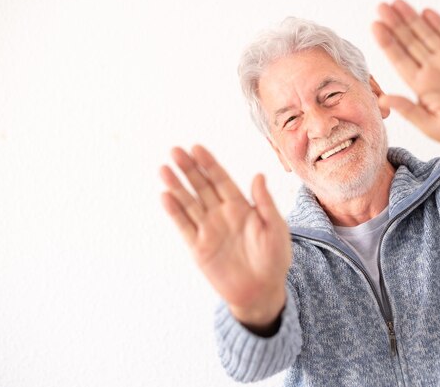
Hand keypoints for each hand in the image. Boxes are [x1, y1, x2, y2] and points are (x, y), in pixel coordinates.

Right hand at [159, 145, 290, 329]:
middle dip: (189, 169)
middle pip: (202, 187)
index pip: (221, 180)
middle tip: (175, 151)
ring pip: (189, 203)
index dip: (209, 164)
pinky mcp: (199, 248)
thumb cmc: (275, 258)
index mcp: (241, 207)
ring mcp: (209, 230)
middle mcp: (222, 214)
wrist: (263, 291)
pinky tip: (165, 196)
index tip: (197, 148)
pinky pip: (184, 227)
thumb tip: (259, 175)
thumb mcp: (276, 228)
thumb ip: (266, 203)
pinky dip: (175, 212)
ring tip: (164, 169)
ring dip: (177, 186)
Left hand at [372, 0, 439, 168]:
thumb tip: (383, 100)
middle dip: (396, 25)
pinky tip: (426, 13)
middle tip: (382, 7)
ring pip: (427, 36)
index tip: (375, 26)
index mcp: (421, 87)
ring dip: (413, 20)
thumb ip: (409, 110)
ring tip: (398, 4)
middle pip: (410, 43)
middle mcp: (433, 71)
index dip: (387, 43)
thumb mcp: (432, 126)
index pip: (399, 60)